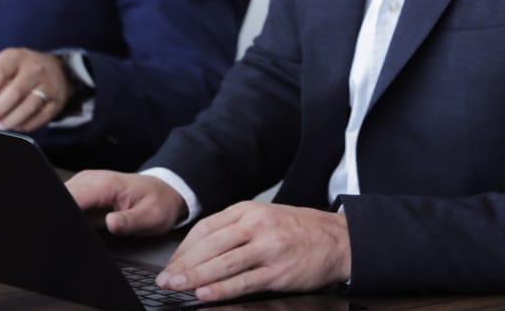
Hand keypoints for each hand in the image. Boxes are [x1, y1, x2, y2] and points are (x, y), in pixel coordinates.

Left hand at [0, 47, 71, 131]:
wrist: (56, 70)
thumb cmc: (18, 71)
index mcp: (15, 57)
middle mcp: (34, 69)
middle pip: (14, 92)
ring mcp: (48, 85)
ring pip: (29, 106)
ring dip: (9, 120)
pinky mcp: (57, 101)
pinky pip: (41, 117)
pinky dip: (25, 125)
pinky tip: (15, 125)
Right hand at [65, 170, 185, 235]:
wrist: (163, 191)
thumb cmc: (158, 202)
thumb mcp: (151, 217)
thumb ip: (130, 221)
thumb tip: (110, 224)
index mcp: (105, 184)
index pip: (72, 197)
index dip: (62, 214)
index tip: (62, 230)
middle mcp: (91, 180)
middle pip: (60, 198)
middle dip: (59, 217)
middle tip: (68, 235)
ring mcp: (85, 185)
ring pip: (60, 200)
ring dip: (62, 216)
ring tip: (76, 230)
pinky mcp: (84, 193)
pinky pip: (67, 203)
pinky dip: (67, 216)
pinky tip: (78, 226)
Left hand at [157, 202, 350, 301]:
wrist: (339, 239)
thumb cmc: (300, 230)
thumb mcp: (266, 217)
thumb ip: (236, 228)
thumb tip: (201, 249)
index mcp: (249, 210)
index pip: (207, 228)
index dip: (184, 248)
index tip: (171, 264)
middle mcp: (257, 225)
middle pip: (210, 245)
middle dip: (183, 264)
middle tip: (165, 279)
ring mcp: (269, 247)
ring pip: (223, 263)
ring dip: (195, 277)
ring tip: (177, 287)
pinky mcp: (279, 270)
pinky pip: (244, 281)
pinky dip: (222, 289)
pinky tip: (205, 295)